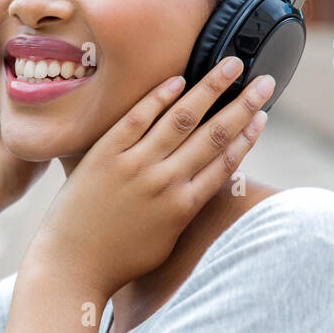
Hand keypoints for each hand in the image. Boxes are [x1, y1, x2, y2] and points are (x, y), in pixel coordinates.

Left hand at [26, 55, 272, 297]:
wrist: (69, 267)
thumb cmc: (116, 261)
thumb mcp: (163, 242)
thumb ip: (183, 212)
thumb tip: (199, 189)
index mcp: (183, 207)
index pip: (226, 162)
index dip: (248, 136)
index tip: (264, 114)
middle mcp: (165, 183)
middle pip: (214, 134)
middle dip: (243, 104)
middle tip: (264, 80)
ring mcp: (135, 167)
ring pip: (181, 119)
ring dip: (211, 88)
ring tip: (231, 65)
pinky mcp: (105, 156)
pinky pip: (137, 118)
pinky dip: (159, 97)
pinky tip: (178, 79)